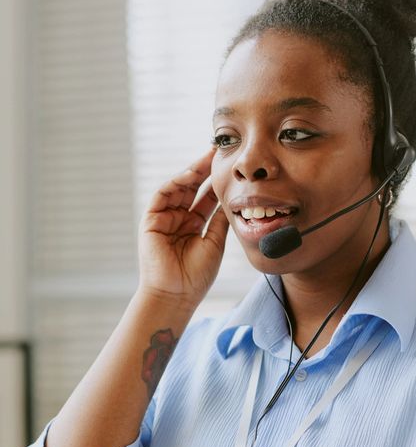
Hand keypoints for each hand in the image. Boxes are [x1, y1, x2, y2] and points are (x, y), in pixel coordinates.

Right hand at [138, 149, 228, 308]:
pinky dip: (175, 183)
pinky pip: (163, 196)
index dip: (217, 182)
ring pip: (178, 188)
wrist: (177, 294)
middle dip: (205, 170)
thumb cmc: (196, 275)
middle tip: (219, 151)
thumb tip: (233, 198)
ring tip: (207, 158)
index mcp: (194, 225)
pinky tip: (190, 175)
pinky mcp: (151, 220)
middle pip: (192, 188)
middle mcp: (179, 219)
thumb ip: (221, 219)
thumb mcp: (215, 242)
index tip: (230, 167)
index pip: (206, 198)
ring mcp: (165, 219)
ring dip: (192, 172)